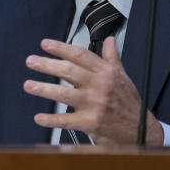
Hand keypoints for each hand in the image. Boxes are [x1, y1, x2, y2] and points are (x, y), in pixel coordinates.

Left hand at [23, 38, 162, 145]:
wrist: (140, 129)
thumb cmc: (129, 102)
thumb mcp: (122, 76)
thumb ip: (112, 57)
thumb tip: (109, 40)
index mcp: (106, 72)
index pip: (80, 55)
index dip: (61, 48)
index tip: (45, 44)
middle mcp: (100, 85)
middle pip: (69, 71)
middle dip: (47, 65)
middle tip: (31, 61)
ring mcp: (95, 104)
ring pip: (65, 94)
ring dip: (44, 89)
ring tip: (29, 85)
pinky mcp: (91, 123)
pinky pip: (67, 120)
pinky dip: (51, 120)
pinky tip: (39, 117)